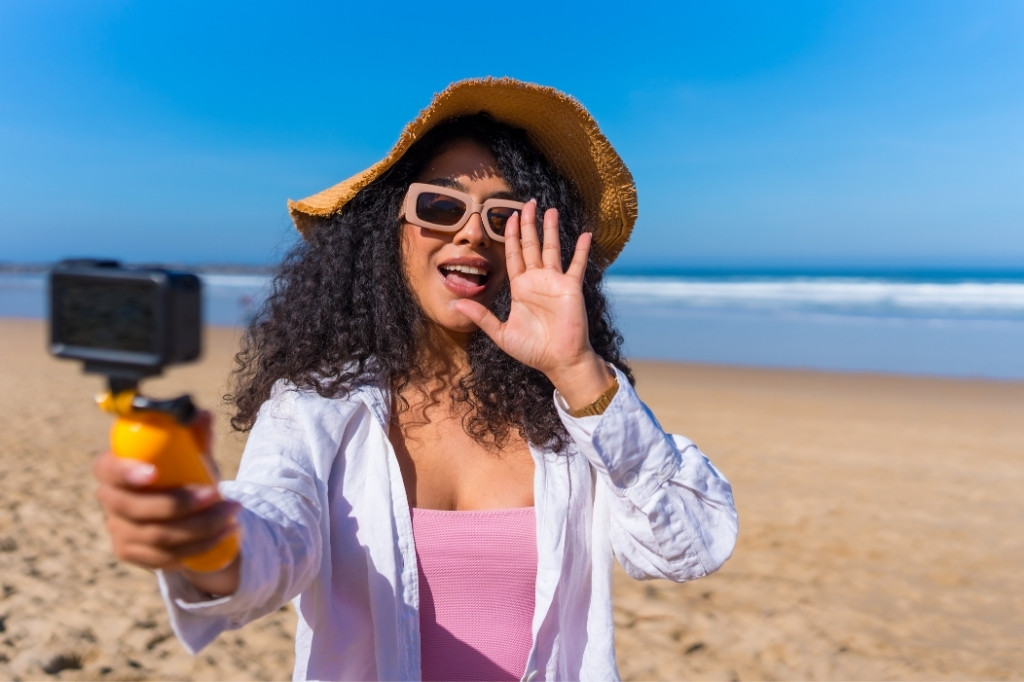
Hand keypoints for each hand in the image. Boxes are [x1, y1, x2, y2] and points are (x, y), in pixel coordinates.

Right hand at [92, 411, 239, 592]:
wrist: (188, 512)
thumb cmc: (184, 473)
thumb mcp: (192, 454)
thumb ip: (196, 435)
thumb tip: (201, 415)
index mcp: (114, 468)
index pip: (106, 469)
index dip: (125, 472)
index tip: (154, 472)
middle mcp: (110, 500)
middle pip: (134, 508)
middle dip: (179, 504)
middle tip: (216, 493)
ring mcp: (118, 530)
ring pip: (156, 535)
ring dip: (200, 526)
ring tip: (232, 513)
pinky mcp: (131, 553)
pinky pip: (163, 557)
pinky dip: (198, 546)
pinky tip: (223, 533)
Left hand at [453, 200, 614, 405]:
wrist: (558, 361)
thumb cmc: (532, 350)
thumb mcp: (500, 333)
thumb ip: (481, 316)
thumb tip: (455, 303)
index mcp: (520, 287)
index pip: (513, 255)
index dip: (511, 236)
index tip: (509, 217)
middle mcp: (537, 280)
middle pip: (531, 246)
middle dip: (528, 224)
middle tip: (528, 203)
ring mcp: (555, 282)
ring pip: (552, 248)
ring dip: (551, 229)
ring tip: (550, 209)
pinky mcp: (571, 288)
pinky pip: (576, 264)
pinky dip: (580, 250)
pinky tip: (584, 234)